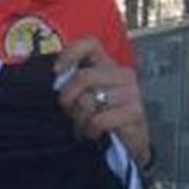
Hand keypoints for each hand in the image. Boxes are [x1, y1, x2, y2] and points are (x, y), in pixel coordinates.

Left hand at [53, 37, 152, 167]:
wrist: (128, 144)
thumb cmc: (100, 117)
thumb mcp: (82, 97)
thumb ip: (70, 85)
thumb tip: (53, 79)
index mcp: (107, 65)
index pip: (90, 44)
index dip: (70, 53)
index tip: (56, 71)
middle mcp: (122, 74)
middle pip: (84, 76)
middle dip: (68, 97)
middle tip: (68, 112)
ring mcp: (131, 92)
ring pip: (89, 101)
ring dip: (79, 118)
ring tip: (83, 126)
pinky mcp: (135, 112)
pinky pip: (99, 119)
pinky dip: (90, 129)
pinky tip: (94, 133)